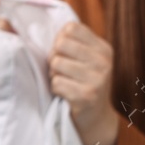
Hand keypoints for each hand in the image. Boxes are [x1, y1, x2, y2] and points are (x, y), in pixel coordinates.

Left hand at [49, 21, 120, 144]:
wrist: (96, 119)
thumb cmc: (84, 84)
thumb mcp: (87, 60)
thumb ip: (73, 43)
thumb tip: (40, 25)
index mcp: (103, 48)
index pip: (71, 28)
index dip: (59, 39)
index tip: (63, 53)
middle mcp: (103, 61)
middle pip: (60, 44)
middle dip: (54, 57)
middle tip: (61, 71)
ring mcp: (97, 79)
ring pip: (56, 63)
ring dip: (53, 75)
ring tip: (64, 82)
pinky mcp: (87, 96)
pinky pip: (56, 83)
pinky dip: (55, 89)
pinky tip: (65, 94)